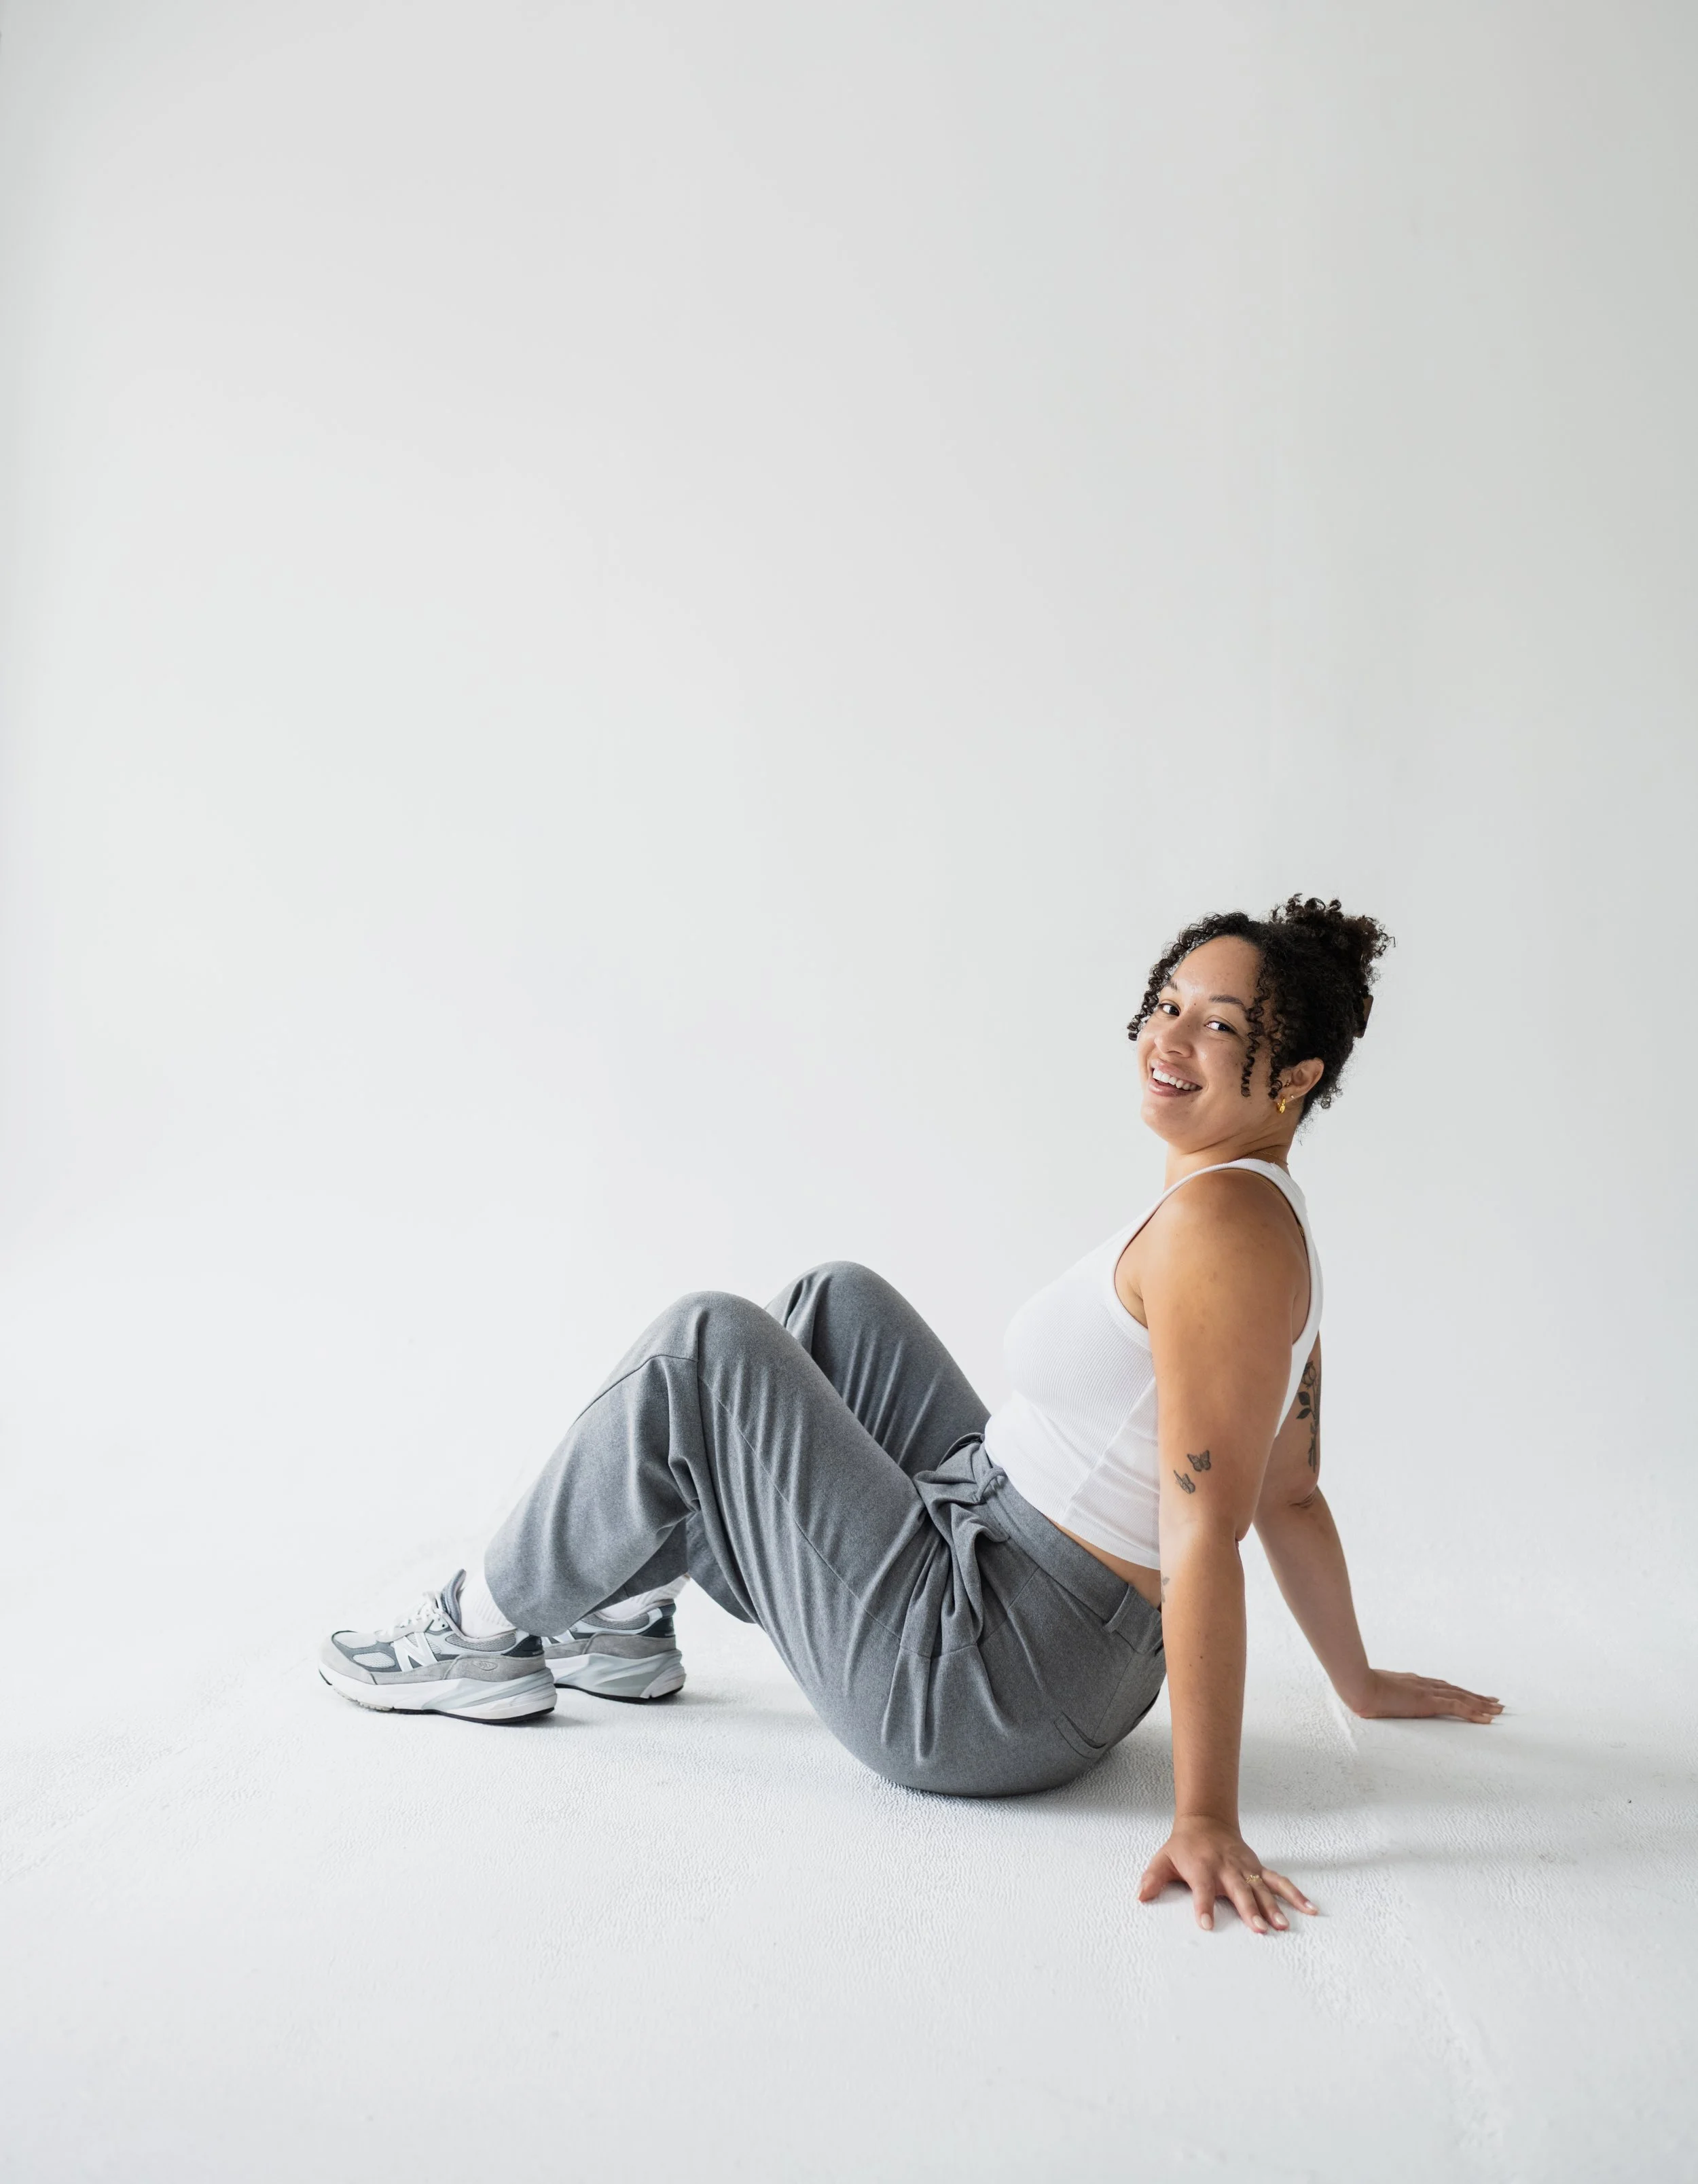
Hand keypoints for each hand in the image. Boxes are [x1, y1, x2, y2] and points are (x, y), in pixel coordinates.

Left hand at [1137, 1817, 1316, 1933]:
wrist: (1206, 1821)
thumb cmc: (1184, 1846)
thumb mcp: (1163, 1859)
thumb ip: (1152, 1878)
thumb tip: (1140, 1896)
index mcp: (1202, 1868)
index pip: (1202, 1889)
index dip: (1203, 1906)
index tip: (1206, 1924)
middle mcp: (1227, 1868)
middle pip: (1239, 1891)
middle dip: (1249, 1910)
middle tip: (1259, 1929)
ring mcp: (1246, 1868)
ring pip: (1262, 1888)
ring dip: (1273, 1907)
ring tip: (1282, 1926)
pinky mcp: (1258, 1868)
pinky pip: (1279, 1882)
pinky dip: (1295, 1894)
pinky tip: (1309, 1909)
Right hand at [1348, 1669, 1502, 1723]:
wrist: (1359, 1686)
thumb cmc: (1362, 1689)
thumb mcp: (1379, 1691)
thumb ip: (1388, 1694)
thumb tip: (1385, 1699)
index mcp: (1414, 1682)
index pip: (1444, 1688)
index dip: (1460, 1692)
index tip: (1473, 1696)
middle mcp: (1425, 1684)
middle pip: (1458, 1691)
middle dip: (1478, 1698)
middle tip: (1496, 1702)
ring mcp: (1428, 1692)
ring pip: (1463, 1698)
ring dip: (1482, 1704)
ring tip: (1498, 1709)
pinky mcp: (1429, 1702)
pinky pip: (1458, 1708)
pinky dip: (1474, 1712)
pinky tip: (1487, 1718)